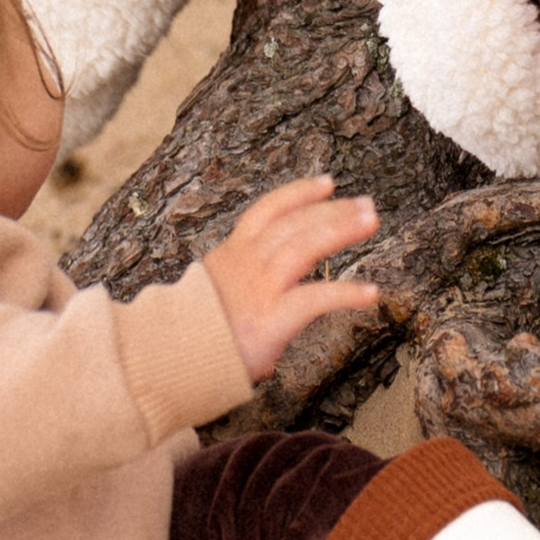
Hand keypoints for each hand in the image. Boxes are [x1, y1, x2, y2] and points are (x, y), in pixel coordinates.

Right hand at [202, 176, 381, 381]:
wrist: (168, 356)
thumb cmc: (190, 333)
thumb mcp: (209, 294)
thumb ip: (236, 289)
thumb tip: (257, 308)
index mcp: (231, 253)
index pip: (268, 210)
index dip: (299, 193)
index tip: (327, 183)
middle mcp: (247, 262)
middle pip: (295, 223)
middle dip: (333, 210)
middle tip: (367, 204)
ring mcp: (261, 288)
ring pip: (305, 246)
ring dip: (341, 230)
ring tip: (371, 222)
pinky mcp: (273, 317)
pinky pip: (316, 298)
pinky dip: (346, 293)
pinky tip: (371, 292)